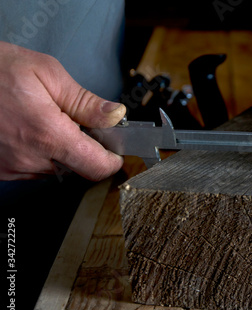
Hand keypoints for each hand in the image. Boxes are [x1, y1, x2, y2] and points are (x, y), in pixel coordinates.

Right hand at [0, 41, 125, 180]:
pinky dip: (39, 153)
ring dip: (60, 151)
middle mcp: (29, 157)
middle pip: (78, 169)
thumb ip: (85, 101)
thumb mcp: (47, 72)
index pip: (96, 166)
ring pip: (56, 169)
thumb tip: (115, 116)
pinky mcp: (0, 169)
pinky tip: (28, 130)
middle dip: (86, 150)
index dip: (111, 160)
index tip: (115, 150)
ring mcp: (12, 166)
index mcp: (47, 133)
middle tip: (76, 124)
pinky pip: (33, 168)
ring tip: (45, 121)